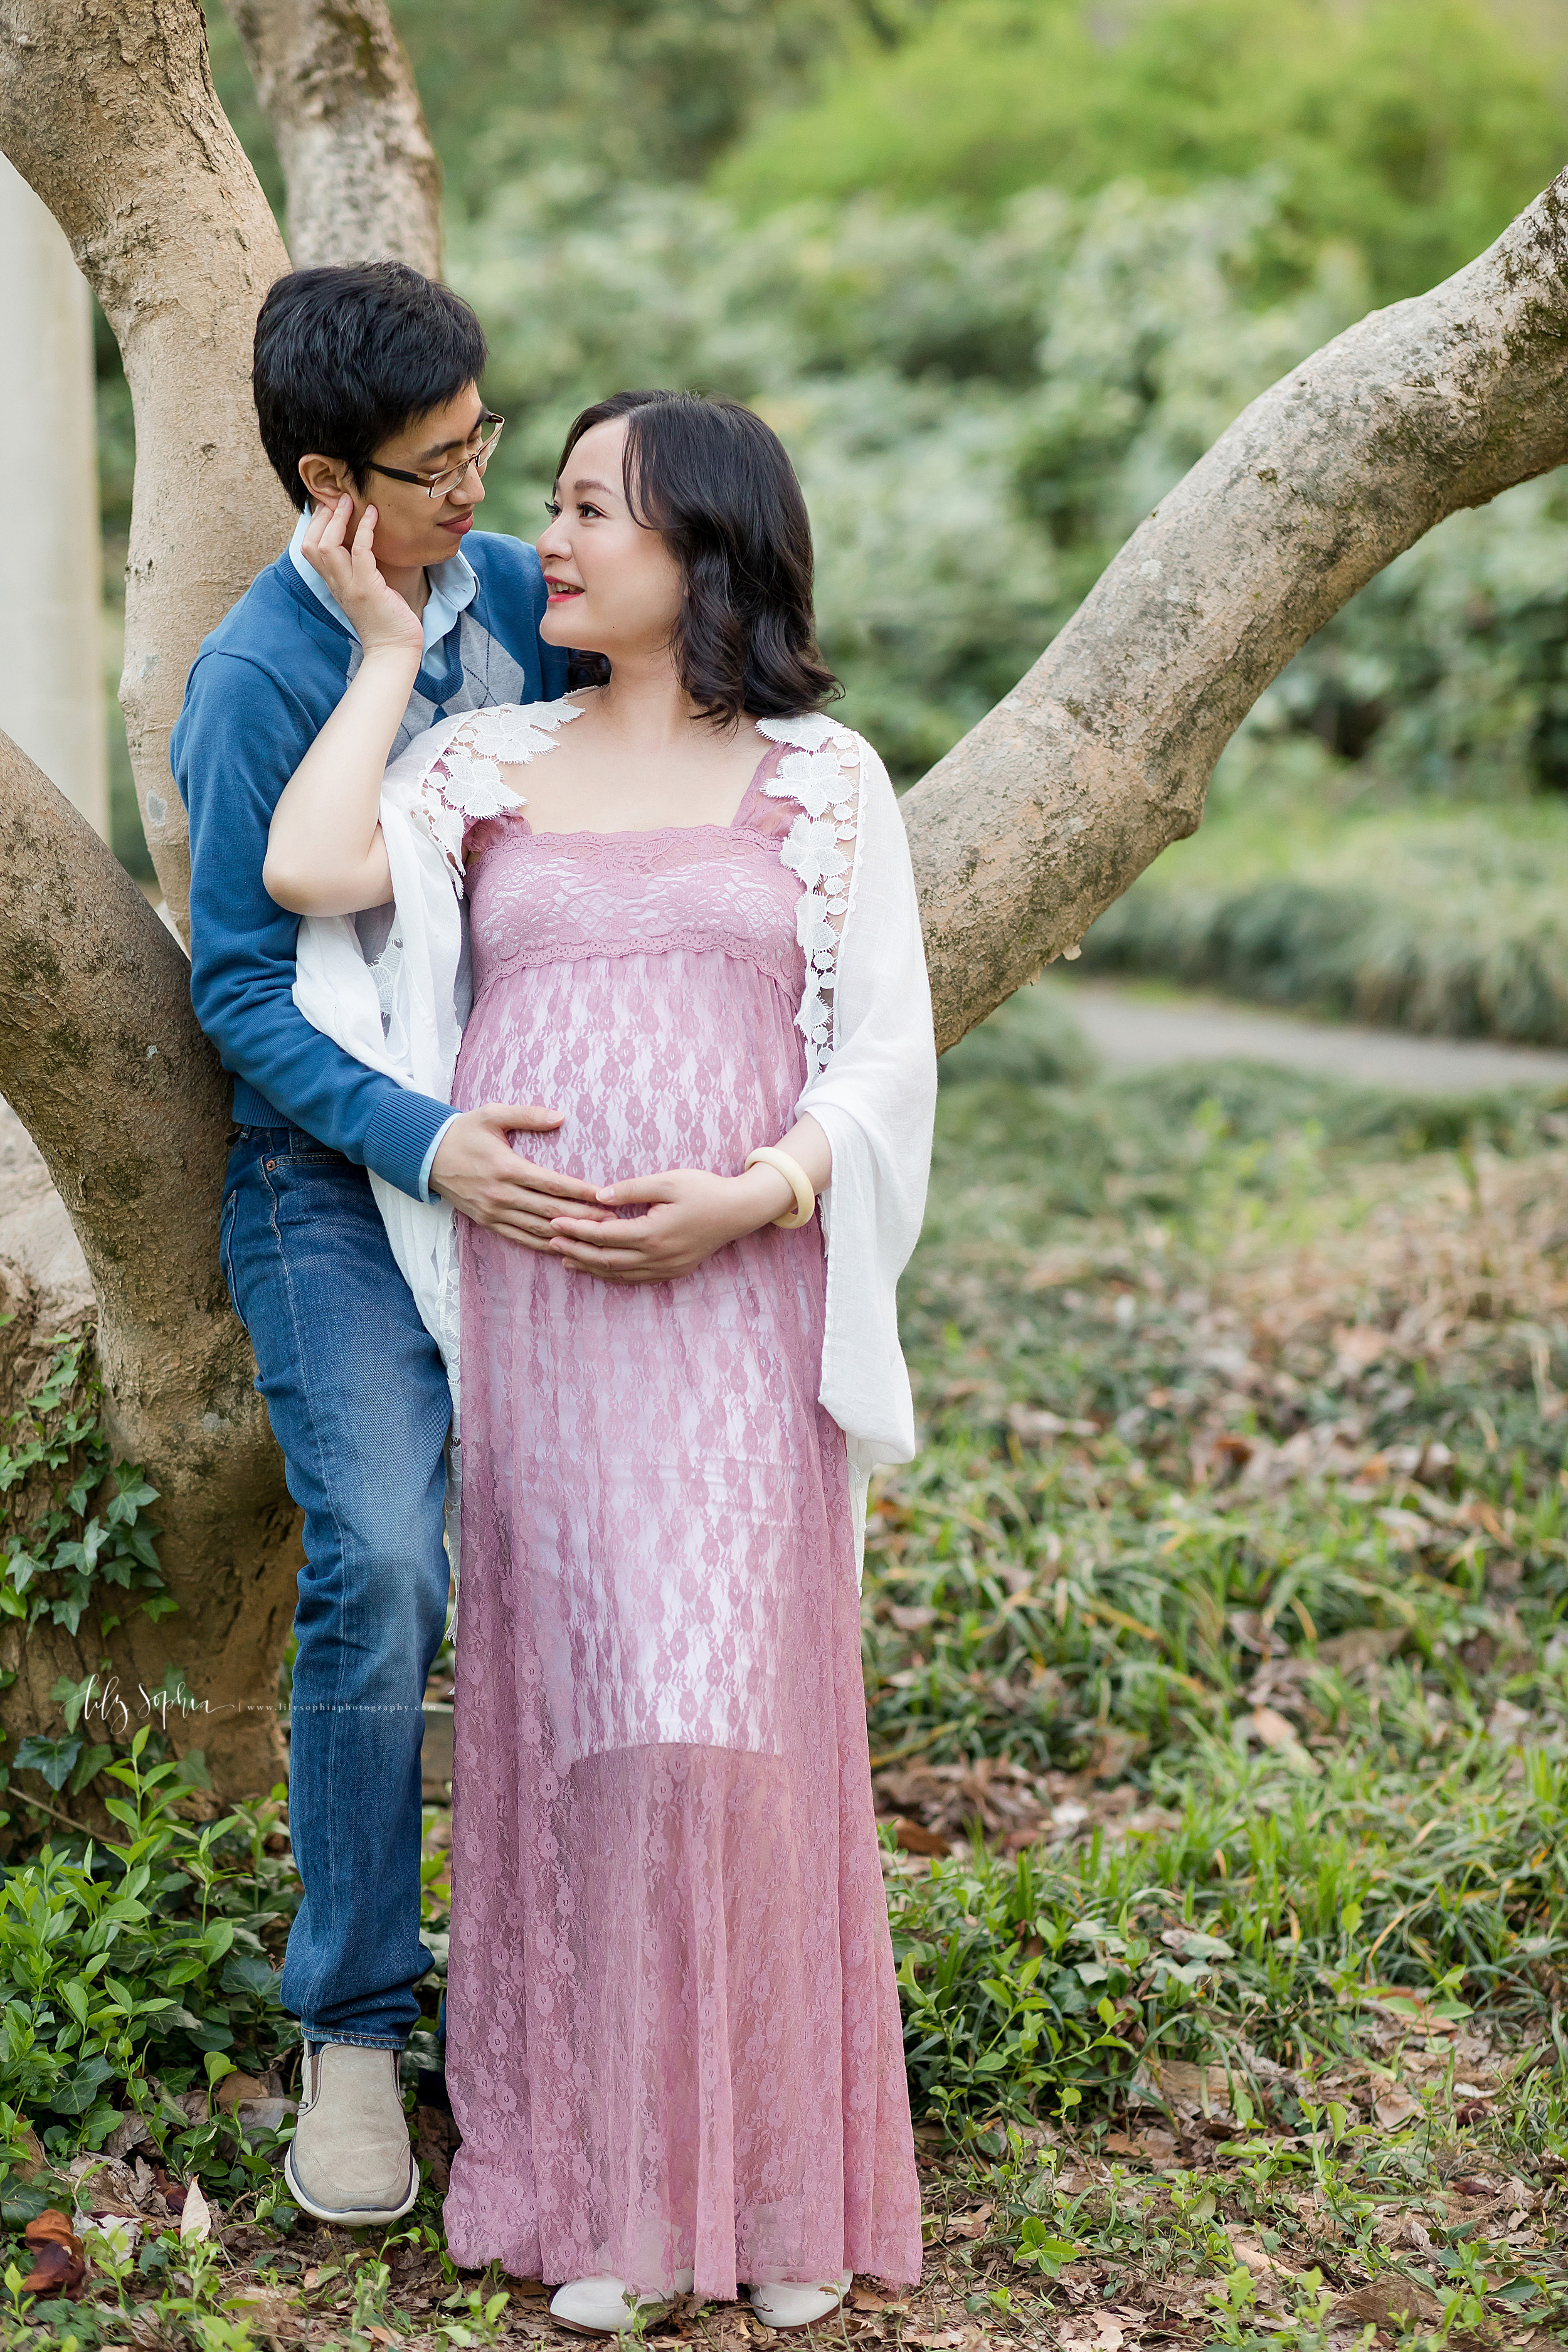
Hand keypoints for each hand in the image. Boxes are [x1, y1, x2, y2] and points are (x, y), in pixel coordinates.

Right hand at [303, 494, 423, 661]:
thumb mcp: (367, 590)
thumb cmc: (387, 620)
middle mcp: (336, 585)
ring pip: (328, 546)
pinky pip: (360, 552)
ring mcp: (350, 587)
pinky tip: (372, 514)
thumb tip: (364, 545)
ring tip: (350, 501)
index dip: (315, 525)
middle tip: (338, 498)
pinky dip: (364, 530)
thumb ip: (359, 570)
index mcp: (334, 584)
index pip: (310, 550)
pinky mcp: (368, 589)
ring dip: (338, 519)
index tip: (328, 507)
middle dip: (322, 517)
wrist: (395, 650)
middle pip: (312, 545)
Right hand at [430, 1104, 616, 1242]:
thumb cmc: (464, 1132)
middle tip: (612, 1222)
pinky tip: (563, 1248)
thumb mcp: (493, 1114)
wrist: (427, 1155)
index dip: (580, 1192)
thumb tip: (560, 1116)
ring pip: (537, 1229)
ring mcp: (494, 1212)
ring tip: (596, 1238)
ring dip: (568, 1235)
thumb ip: (528, 1115)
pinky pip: (520, 1238)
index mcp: (507, 1167)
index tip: (605, 1195)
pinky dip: (542, 1245)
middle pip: (550, 1210)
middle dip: (583, 1218)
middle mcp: (501, 1194)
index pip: (552, 1184)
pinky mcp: (487, 1222)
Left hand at [546, 1163, 796, 1283]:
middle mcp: (657, 1257)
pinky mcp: (673, 1271)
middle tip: (550, 1241)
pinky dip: (612, 1274)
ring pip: (618, 1273)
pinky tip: (598, 1267)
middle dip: (575, 1250)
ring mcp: (666, 1268)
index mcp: (653, 1233)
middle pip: (605, 1259)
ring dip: (589, 1266)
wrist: (739, 1211)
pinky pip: (635, 1278)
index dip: (576, 1229)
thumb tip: (598, 1196)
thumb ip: (632, 1188)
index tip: (554, 1221)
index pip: (604, 1235)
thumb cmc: (704, 1189)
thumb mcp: (668, 1180)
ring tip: (566, 1258)